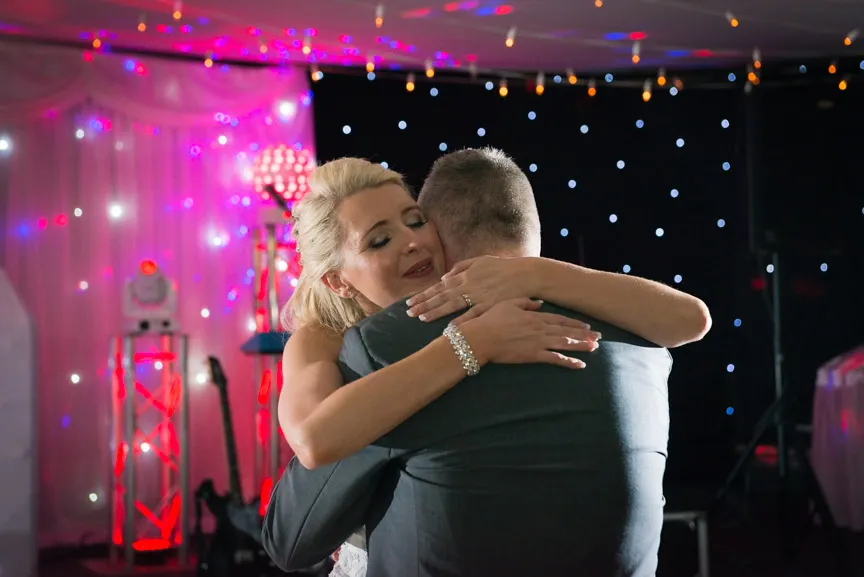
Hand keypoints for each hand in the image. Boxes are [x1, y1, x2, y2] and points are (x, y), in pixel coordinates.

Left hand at [406, 256, 533, 322]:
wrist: (526, 274)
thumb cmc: (503, 267)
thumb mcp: (481, 261)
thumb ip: (461, 267)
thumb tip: (444, 277)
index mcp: (465, 275)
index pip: (440, 287)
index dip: (424, 294)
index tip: (409, 301)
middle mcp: (468, 285)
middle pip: (442, 296)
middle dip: (424, 304)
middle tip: (408, 312)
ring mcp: (479, 296)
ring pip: (453, 304)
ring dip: (437, 311)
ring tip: (422, 317)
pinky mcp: (490, 305)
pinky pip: (473, 314)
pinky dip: (462, 321)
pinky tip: (450, 328)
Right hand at [459, 298, 600, 369]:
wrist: (481, 337)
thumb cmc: (490, 320)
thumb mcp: (508, 304)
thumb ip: (526, 302)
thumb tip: (540, 303)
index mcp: (534, 316)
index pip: (559, 319)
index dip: (574, 323)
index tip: (586, 325)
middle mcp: (540, 328)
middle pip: (566, 331)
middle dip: (584, 334)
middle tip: (599, 337)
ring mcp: (538, 342)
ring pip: (565, 343)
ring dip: (581, 346)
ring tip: (595, 348)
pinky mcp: (534, 355)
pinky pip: (555, 359)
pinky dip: (569, 362)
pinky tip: (580, 365)